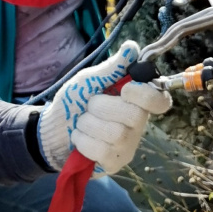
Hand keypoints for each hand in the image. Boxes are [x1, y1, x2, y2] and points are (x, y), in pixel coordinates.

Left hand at [37, 43, 171, 173]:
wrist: (51, 128)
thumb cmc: (74, 101)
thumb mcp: (89, 80)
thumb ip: (111, 68)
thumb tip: (132, 48)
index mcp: (136, 102)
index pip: (160, 101)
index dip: (146, 95)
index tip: (124, 89)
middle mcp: (138, 125)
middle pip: (135, 115)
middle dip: (101, 106)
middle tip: (89, 106)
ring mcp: (128, 146)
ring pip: (116, 133)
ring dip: (88, 124)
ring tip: (82, 123)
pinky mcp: (115, 163)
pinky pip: (103, 151)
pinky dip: (83, 141)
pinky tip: (80, 139)